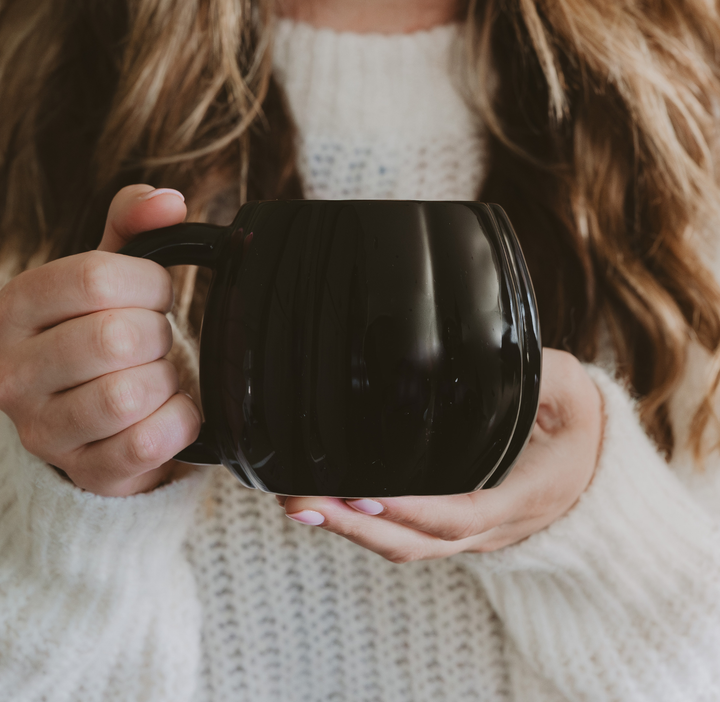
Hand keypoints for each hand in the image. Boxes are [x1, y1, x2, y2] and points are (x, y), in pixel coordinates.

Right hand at [0, 185, 200, 496]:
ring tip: (156, 377)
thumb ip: (133, 227)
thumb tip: (169, 201)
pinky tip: (172, 411)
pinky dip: (179, 422)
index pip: (94, 278)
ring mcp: (44, 429)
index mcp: (17, 308)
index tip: (157, 295)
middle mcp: (14, 371)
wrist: (98, 419)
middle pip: (115, 337)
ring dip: (165, 380)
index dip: (149, 283)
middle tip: (155, 342)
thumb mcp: (110, 276)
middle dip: (157, 335)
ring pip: (128, 394)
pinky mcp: (84, 471)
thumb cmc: (103, 336)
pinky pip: (147, 444)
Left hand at [281, 349, 603, 560]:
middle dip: (352, 526)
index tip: (361, 493)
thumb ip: (536, 374)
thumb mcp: (569, 391)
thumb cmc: (580, 429)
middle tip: (298, 499)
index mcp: (520, 498)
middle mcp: (489, 528)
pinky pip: (404, 535)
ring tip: (296, 501)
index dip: (410, 510)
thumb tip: (487, 353)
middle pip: (414, 542)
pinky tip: (329, 501)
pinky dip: (362, 524)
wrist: (594, 471)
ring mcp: (469, 534)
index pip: (459, 514)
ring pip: (403, 545)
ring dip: (348, 529)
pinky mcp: (453, 526)